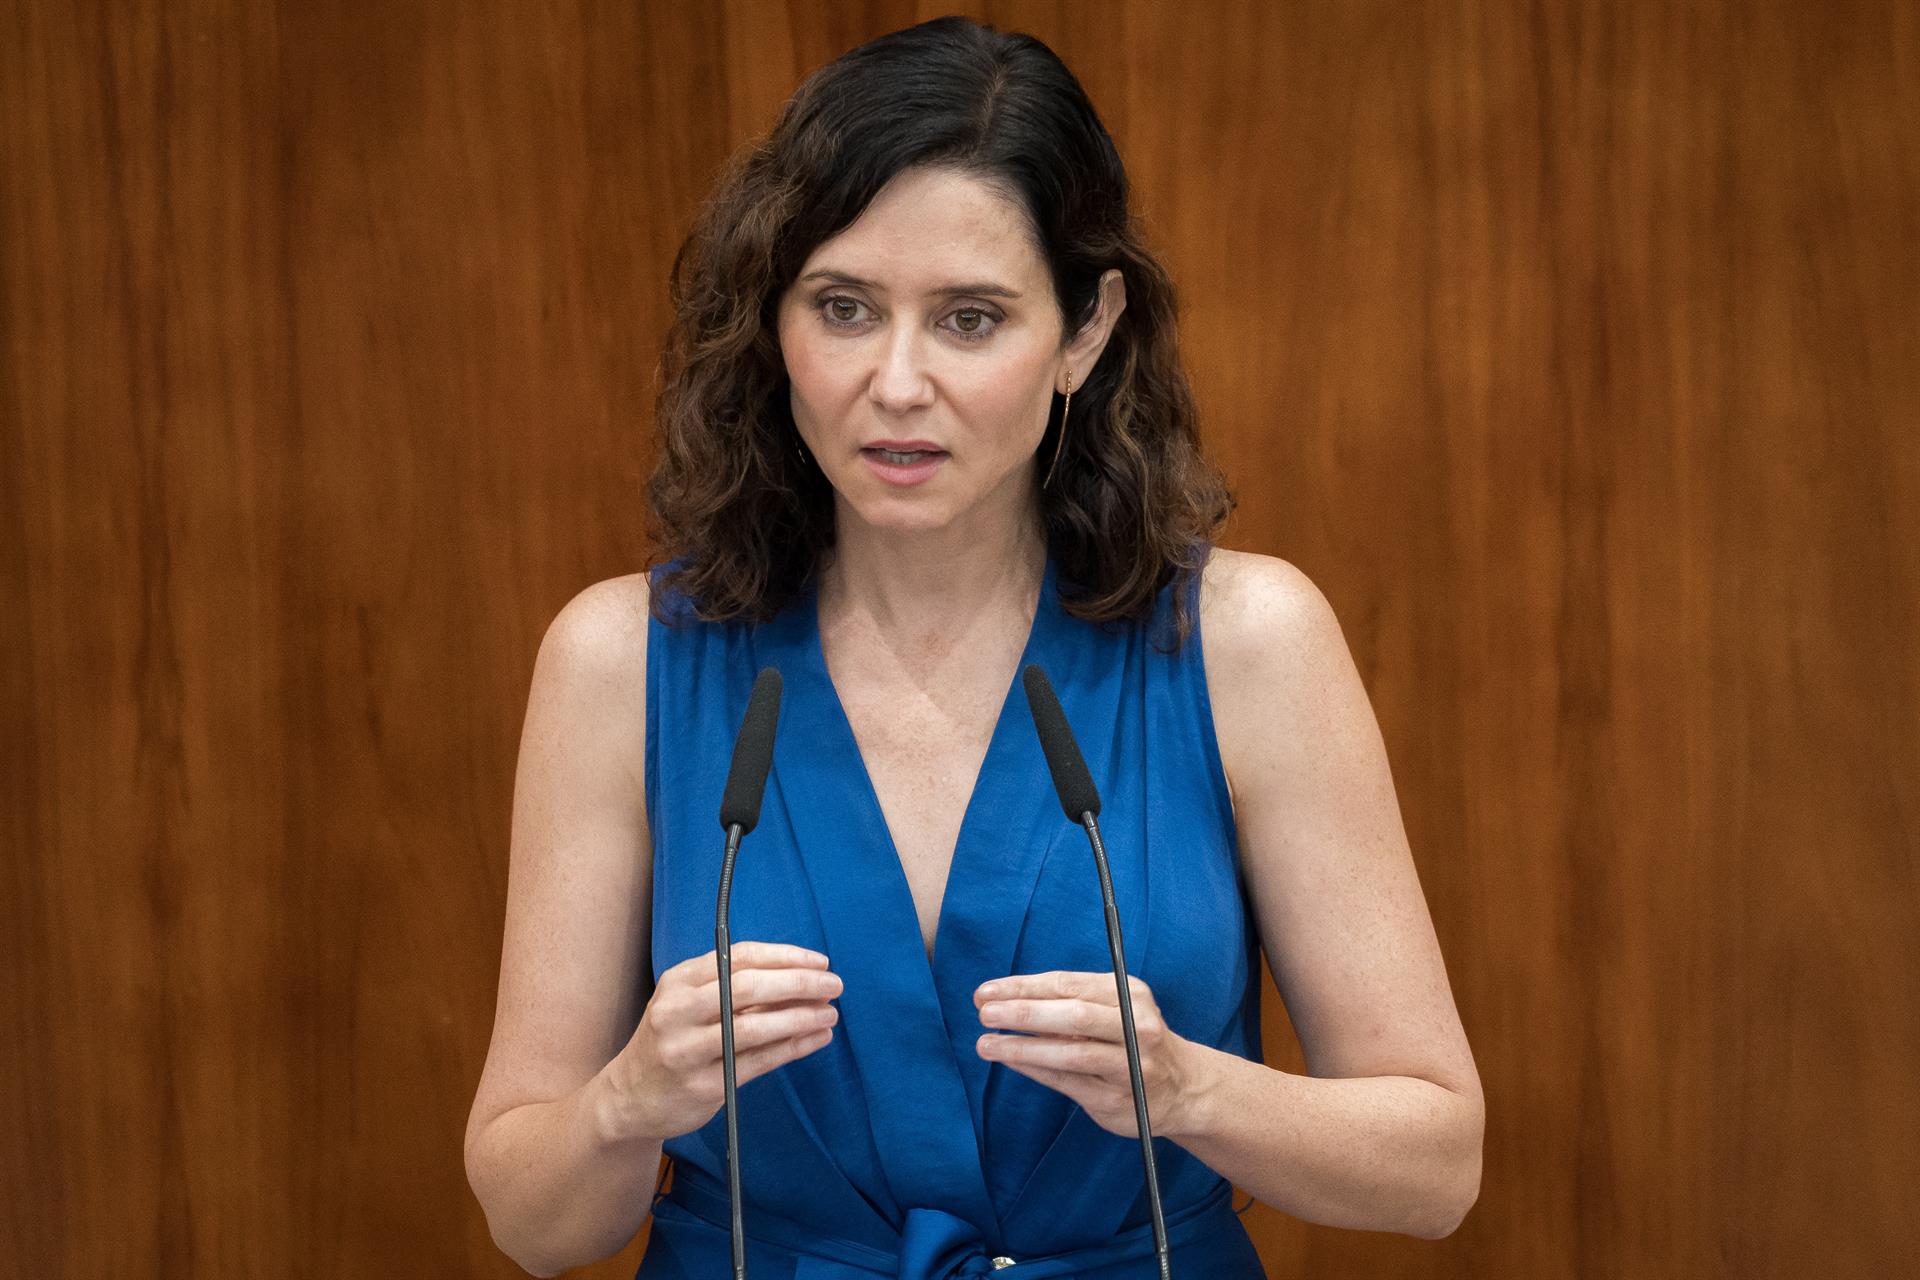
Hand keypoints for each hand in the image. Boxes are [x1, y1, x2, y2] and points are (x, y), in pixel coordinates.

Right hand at [603, 942, 841, 1140]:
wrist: (628, 1097)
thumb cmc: (671, 1040)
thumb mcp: (687, 1003)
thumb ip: (731, 987)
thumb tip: (800, 974)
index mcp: (678, 981)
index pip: (739, 956)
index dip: (785, 956)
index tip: (819, 960)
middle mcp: (678, 1012)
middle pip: (748, 987)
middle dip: (799, 982)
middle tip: (834, 984)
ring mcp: (688, 1051)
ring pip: (756, 1027)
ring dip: (802, 1017)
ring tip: (830, 1013)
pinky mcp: (704, 1086)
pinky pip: (759, 1061)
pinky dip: (794, 1047)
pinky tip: (816, 1038)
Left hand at [973, 970, 1205, 1139]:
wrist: (1183, 1087)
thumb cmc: (1134, 1039)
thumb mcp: (1114, 1009)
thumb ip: (1070, 1002)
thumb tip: (1005, 999)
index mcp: (1130, 994)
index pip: (1068, 984)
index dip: (1024, 986)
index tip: (987, 990)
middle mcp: (1135, 1027)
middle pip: (1073, 1015)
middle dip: (1024, 1012)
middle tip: (984, 1012)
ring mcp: (1129, 1065)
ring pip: (1070, 1053)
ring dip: (1023, 1046)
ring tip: (986, 1043)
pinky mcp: (1118, 1098)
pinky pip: (1068, 1081)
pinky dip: (1035, 1069)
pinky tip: (1010, 1060)